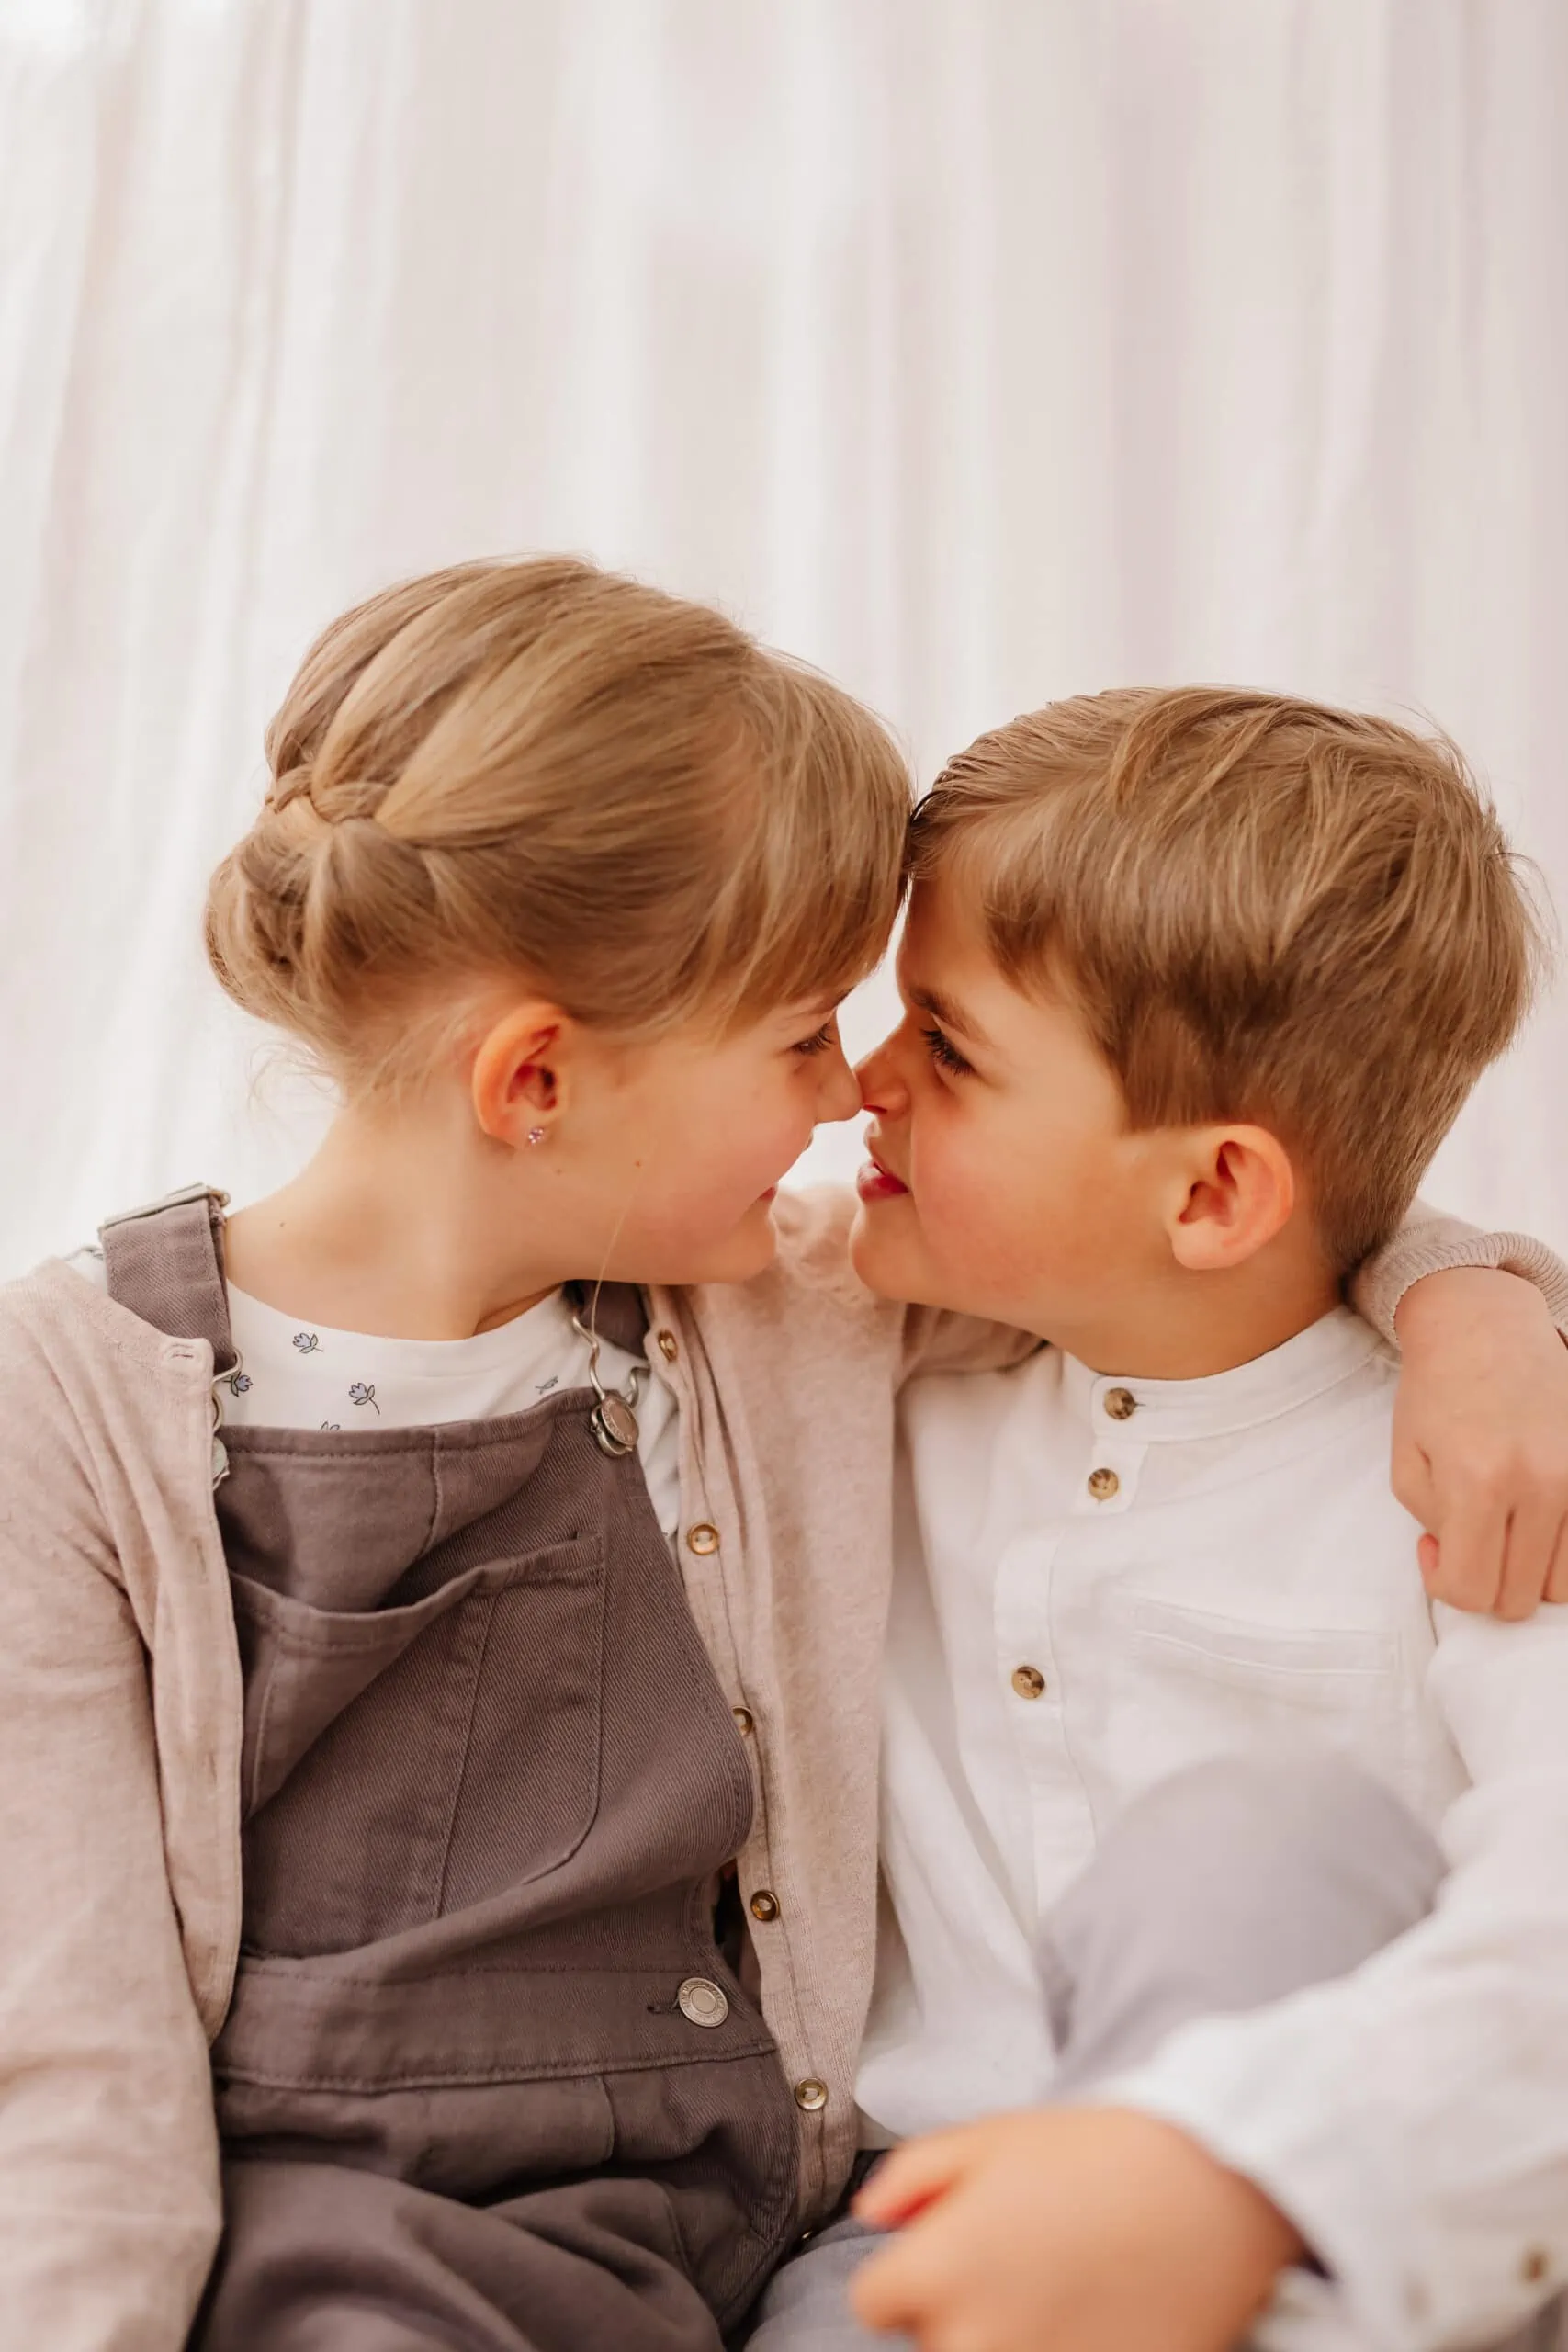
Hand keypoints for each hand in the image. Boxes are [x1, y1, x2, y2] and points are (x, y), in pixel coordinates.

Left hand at [850, 2106, 1302, 2351]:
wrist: (1210, 2188)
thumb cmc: (1097, 2154)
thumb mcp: (989, 2138)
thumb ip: (911, 2177)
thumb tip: (872, 2216)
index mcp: (939, 2272)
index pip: (874, 2304)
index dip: (908, 2272)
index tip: (954, 2249)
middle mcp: (976, 2343)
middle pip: (934, 2344)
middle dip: (959, 2312)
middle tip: (1019, 2266)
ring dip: (1006, 2339)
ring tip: (1059, 2295)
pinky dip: (1064, 2351)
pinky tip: (1094, 2319)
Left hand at [1392, 1269, 1567, 1617]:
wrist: (1486, 1328)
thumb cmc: (1437, 1393)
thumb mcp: (1407, 1461)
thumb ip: (1432, 1525)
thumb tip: (1462, 1563)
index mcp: (1479, 1480)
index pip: (1471, 1589)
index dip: (1445, 1584)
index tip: (1435, 1549)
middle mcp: (1541, 1482)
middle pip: (1520, 1598)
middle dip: (1485, 1584)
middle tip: (1468, 1539)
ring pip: (1562, 1585)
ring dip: (1527, 1573)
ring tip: (1503, 1530)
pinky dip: (1560, 1551)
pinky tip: (1532, 1519)